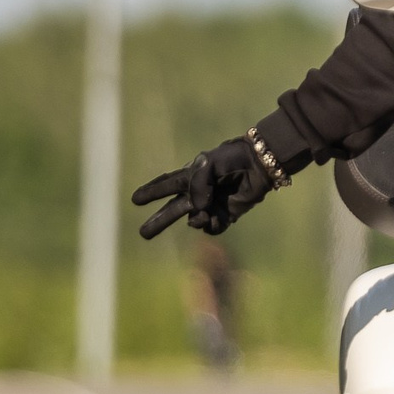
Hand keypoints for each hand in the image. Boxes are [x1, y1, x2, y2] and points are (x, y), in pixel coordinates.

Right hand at [133, 136, 275, 237]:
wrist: (258, 166)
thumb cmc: (232, 159)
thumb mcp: (208, 164)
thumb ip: (197, 185)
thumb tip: (198, 210)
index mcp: (190, 176)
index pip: (166, 185)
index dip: (151, 191)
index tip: (135, 199)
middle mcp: (199, 193)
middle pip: (173, 210)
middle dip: (158, 221)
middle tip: (143, 233)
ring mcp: (212, 205)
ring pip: (194, 221)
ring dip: (196, 219)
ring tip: (206, 211)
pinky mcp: (227, 216)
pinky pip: (212, 227)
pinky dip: (212, 224)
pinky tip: (217, 215)